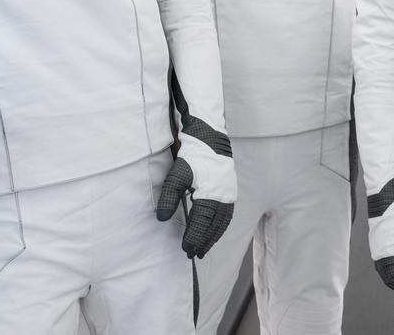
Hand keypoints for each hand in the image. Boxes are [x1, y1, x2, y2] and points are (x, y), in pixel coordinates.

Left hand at [155, 120, 235, 258]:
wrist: (210, 138)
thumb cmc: (193, 156)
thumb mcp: (176, 175)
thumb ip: (169, 197)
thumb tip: (163, 219)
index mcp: (210, 193)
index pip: (202, 222)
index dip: (194, 237)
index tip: (186, 249)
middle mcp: (223, 196)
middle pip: (214, 226)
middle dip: (204, 242)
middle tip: (192, 254)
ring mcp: (229, 194)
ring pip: (223, 222)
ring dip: (213, 237)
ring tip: (203, 249)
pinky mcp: (230, 191)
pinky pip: (227, 215)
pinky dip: (220, 227)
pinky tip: (214, 232)